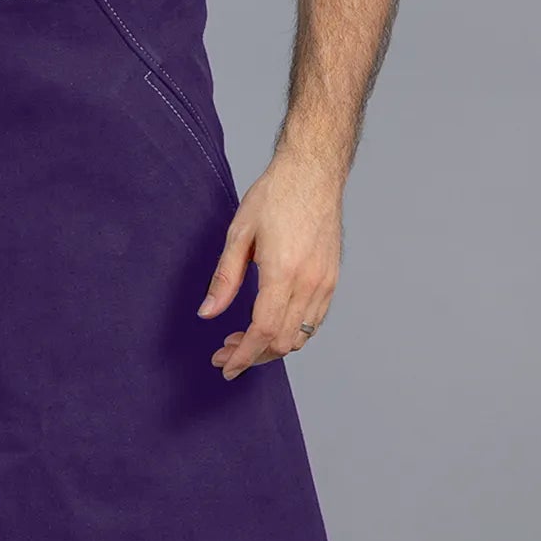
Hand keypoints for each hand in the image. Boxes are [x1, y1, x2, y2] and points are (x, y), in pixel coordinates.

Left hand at [196, 149, 341, 379]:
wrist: (313, 173)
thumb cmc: (275, 196)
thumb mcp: (239, 234)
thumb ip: (224, 278)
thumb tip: (207, 313)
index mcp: (283, 272)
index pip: (262, 332)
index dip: (242, 356)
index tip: (224, 366)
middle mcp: (309, 283)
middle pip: (282, 342)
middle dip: (253, 355)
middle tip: (225, 350)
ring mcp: (325, 283)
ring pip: (300, 337)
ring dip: (272, 347)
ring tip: (244, 339)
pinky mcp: (332, 279)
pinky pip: (314, 322)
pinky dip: (292, 332)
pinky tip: (271, 324)